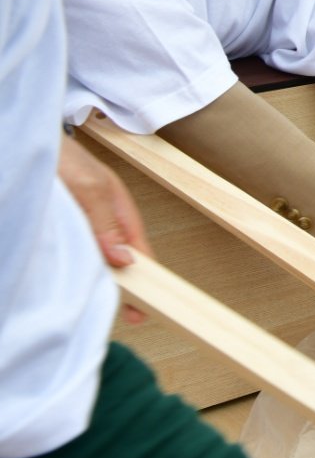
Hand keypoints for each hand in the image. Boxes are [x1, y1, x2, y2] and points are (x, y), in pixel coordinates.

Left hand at [60, 135, 151, 323]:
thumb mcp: (89, 189)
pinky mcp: (62, 225)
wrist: (26, 142)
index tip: (145, 309)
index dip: (145, 280)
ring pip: (97, 256)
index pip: (138, 252)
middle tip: (128, 316)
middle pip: (120, 258)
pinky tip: (77, 278)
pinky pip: (74, 252)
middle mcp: (102, 219)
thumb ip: (106, 224)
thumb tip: (125, 260)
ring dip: (100, 277)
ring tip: (103, 304)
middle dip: (125, 285)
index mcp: (119, 210)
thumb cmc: (60, 157)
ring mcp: (83, 222)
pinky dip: (77, 267)